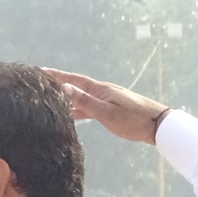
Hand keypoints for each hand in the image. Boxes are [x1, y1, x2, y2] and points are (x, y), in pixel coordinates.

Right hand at [43, 68, 169, 144]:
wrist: (156, 125)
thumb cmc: (132, 119)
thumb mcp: (106, 112)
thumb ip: (85, 101)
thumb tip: (65, 87)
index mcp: (100, 90)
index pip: (73, 80)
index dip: (57, 75)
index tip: (41, 71)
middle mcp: (102, 92)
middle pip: (75, 86)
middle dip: (58, 84)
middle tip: (40, 83)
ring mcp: (106, 100)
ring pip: (81, 97)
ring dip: (66, 97)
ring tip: (50, 98)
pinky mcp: (109, 110)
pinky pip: (87, 107)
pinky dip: (76, 109)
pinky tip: (69, 114)